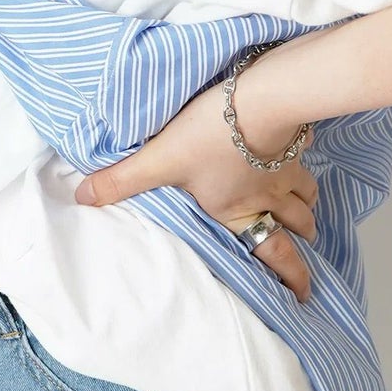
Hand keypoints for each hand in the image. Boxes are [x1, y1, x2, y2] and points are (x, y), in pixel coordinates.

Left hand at [74, 77, 318, 302]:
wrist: (259, 97)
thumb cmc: (210, 135)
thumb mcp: (159, 159)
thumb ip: (122, 179)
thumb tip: (83, 197)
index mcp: (236, 210)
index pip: (272, 252)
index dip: (292, 276)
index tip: (304, 293)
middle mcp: (267, 194)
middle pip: (295, 223)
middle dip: (303, 237)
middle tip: (309, 245)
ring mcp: (285, 167)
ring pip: (305, 193)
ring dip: (307, 205)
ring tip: (308, 210)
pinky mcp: (294, 137)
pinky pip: (305, 154)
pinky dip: (304, 160)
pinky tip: (299, 151)